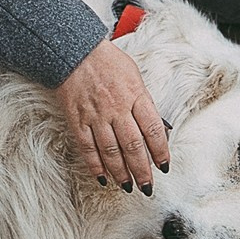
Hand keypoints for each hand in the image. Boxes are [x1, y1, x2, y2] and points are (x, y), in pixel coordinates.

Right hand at [55, 37, 170, 191]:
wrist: (75, 52)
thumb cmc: (108, 62)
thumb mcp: (135, 76)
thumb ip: (145, 102)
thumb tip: (158, 129)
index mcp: (135, 95)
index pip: (153, 130)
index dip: (160, 151)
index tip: (164, 166)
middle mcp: (117, 108)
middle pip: (133, 146)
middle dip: (142, 170)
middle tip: (147, 186)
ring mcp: (96, 115)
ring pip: (110, 151)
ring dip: (120, 172)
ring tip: (127, 186)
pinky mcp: (77, 120)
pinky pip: (87, 147)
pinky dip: (95, 165)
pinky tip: (102, 177)